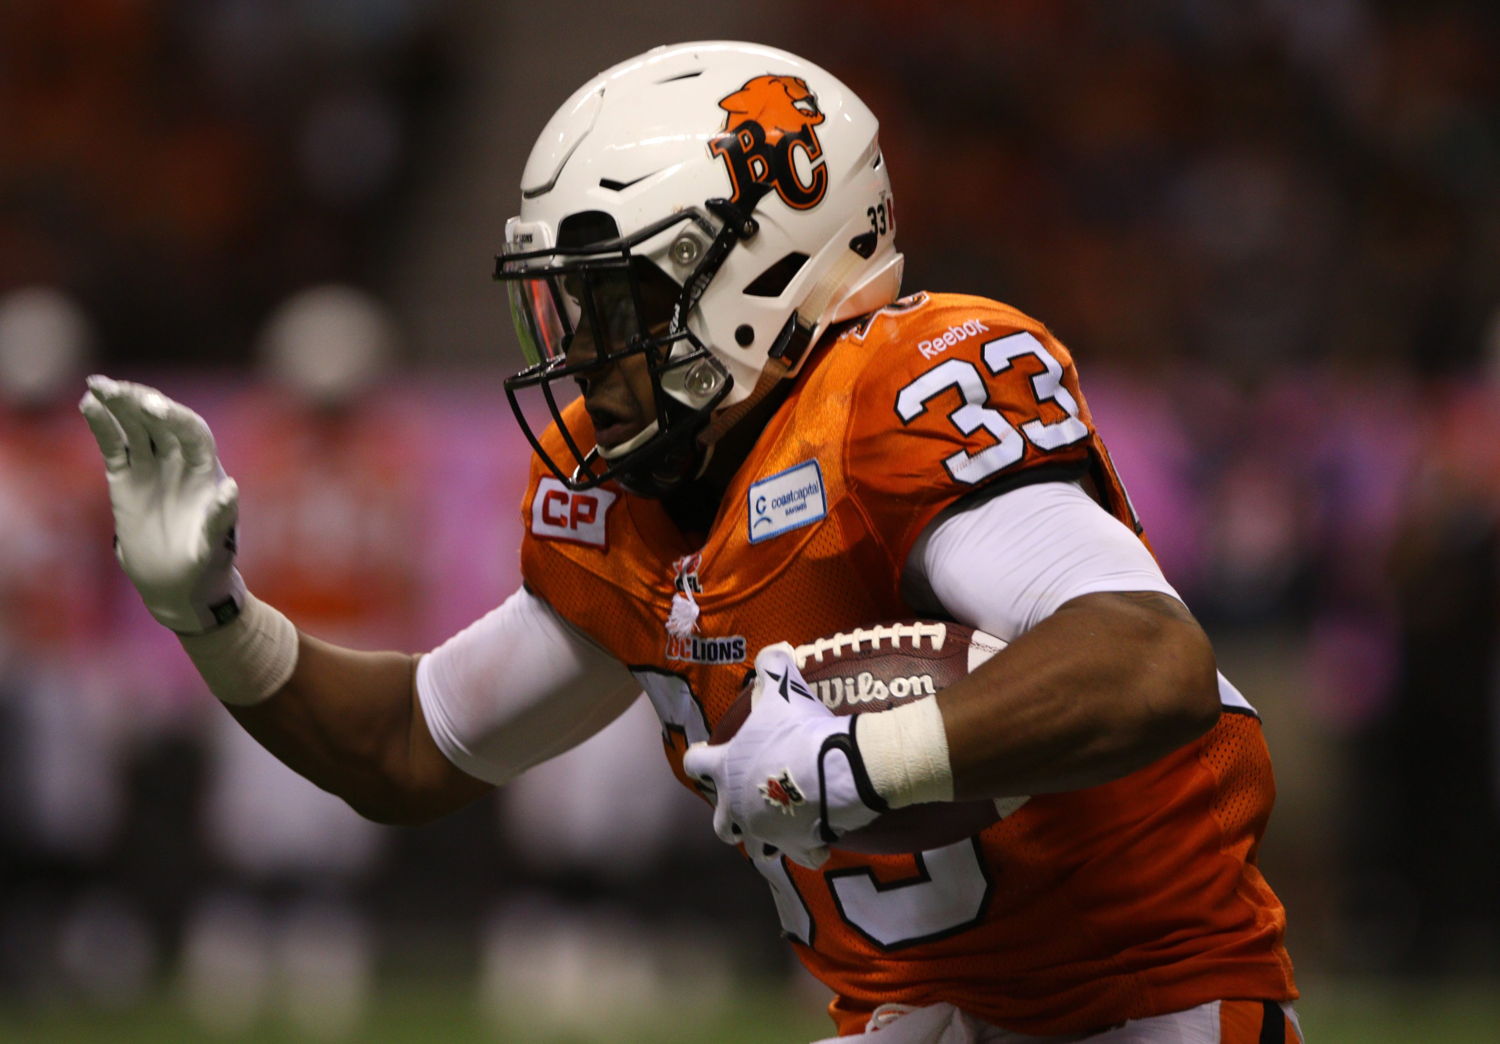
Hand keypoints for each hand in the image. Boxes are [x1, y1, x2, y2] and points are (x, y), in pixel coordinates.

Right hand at [79, 375, 245, 633]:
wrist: (179, 584)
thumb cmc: (206, 566)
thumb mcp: (215, 546)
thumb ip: (220, 519)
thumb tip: (232, 487)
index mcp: (206, 472)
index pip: (192, 432)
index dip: (175, 417)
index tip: (154, 406)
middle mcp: (179, 462)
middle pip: (161, 422)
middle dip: (141, 401)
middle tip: (119, 388)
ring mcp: (152, 467)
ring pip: (136, 427)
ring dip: (119, 404)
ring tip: (98, 385)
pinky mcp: (126, 478)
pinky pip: (114, 445)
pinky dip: (102, 425)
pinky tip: (88, 405)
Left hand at [683, 643, 886, 867]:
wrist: (837, 770)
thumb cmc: (800, 731)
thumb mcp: (784, 689)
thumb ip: (772, 667)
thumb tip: (773, 649)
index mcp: (726, 771)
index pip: (695, 765)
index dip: (698, 757)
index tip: (703, 753)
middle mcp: (737, 808)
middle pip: (720, 824)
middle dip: (727, 815)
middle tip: (741, 801)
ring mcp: (766, 832)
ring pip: (756, 845)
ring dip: (764, 836)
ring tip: (779, 823)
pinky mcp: (798, 847)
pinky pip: (802, 853)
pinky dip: (808, 847)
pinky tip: (818, 838)